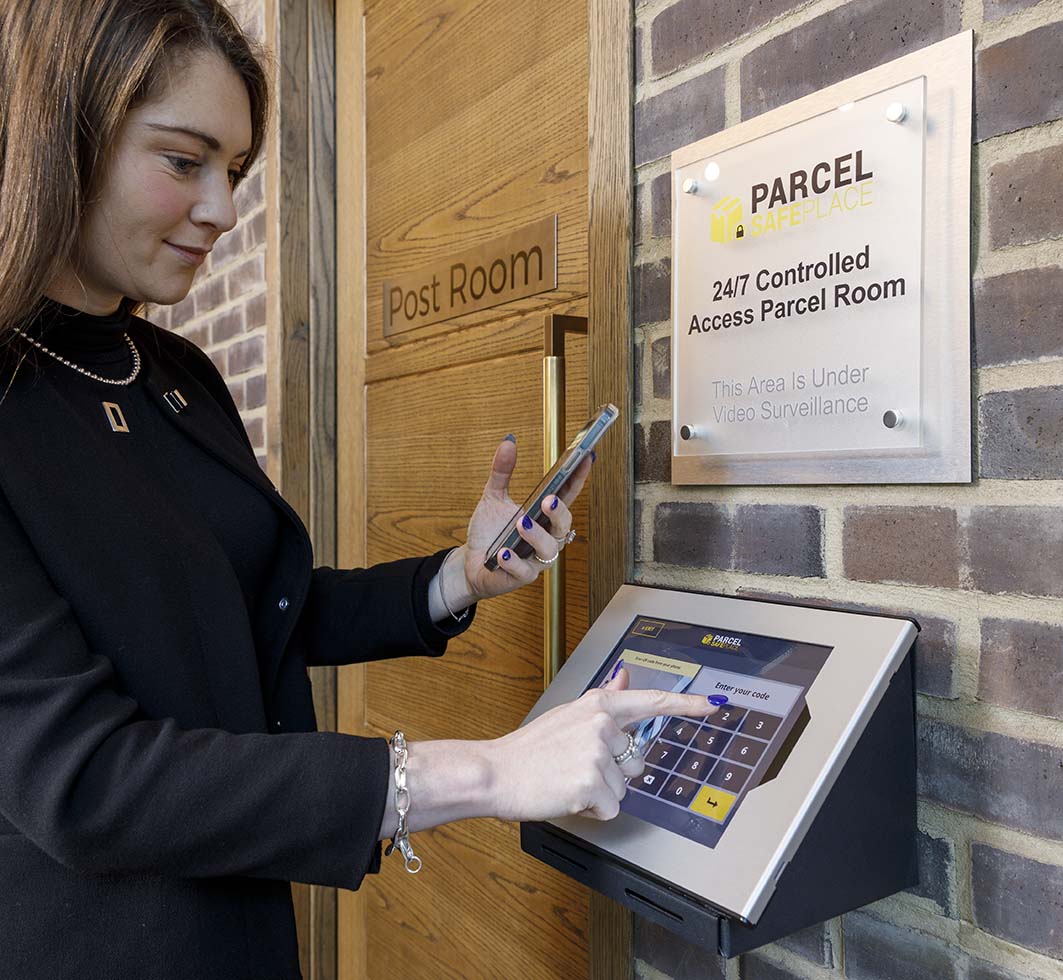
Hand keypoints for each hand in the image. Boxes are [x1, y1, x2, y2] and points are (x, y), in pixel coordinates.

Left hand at [443, 435, 592, 607]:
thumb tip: (508, 442)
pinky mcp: (521, 576)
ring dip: (536, 536)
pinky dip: (513, 560)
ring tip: (521, 523)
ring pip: (548, 549)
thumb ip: (502, 472)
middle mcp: (545, 538)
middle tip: (549, 500)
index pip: (567, 496)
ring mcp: (536, 559)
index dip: (578, 478)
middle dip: (559, 513)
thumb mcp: (493, 498)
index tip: (585, 458)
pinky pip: (523, 571)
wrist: (471, 563)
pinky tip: (503, 552)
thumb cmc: (489, 532)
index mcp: (544, 517)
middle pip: (564, 525)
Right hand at [484, 668, 718, 821]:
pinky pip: (610, 809)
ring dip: (599, 794)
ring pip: (622, 789)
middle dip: (613, 774)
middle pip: (635, 762)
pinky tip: (567, 797)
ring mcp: (597, 754)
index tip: (713, 705)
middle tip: (575, 767)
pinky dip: (591, 811)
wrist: (495, 773)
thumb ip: (603, 699)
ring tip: (567, 781)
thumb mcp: (568, 715)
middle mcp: (601, 725)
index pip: (651, 702)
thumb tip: (624, 677)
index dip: (686, 705)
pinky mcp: (592, 785)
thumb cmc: (529, 750)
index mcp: (597, 705)